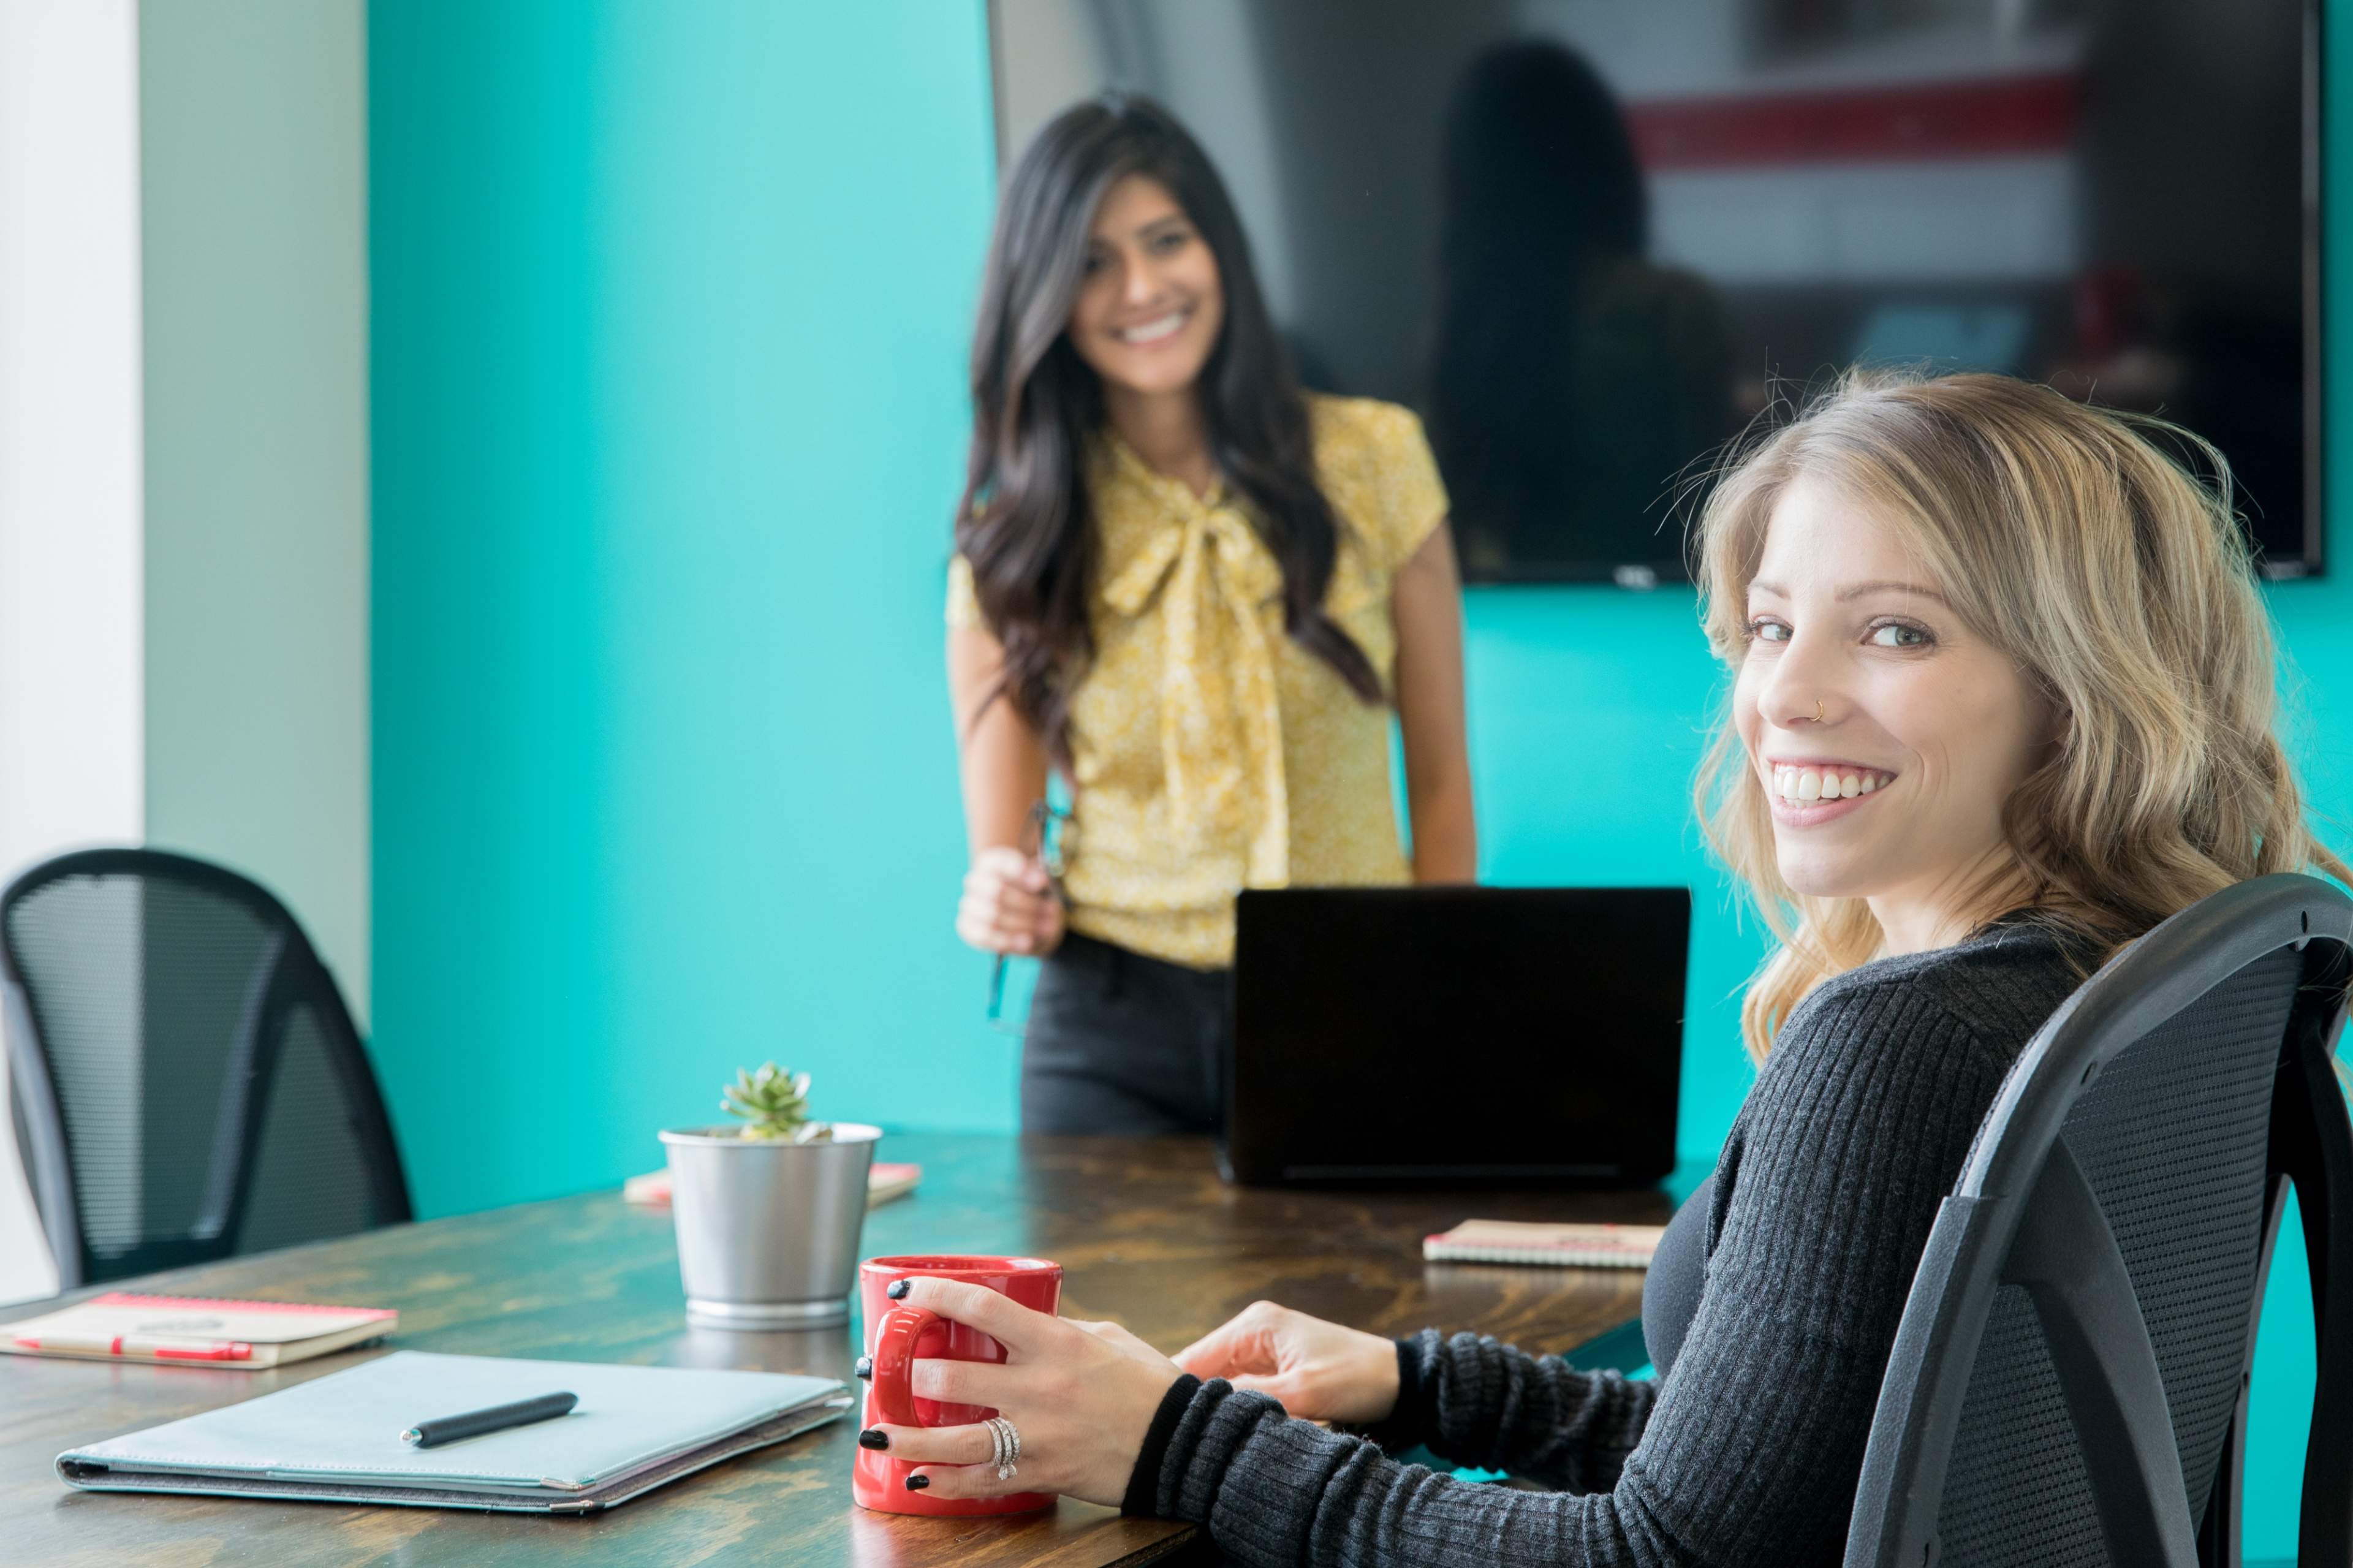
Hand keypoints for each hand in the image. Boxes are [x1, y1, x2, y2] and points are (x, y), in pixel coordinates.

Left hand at [863, 1278, 1182, 1506]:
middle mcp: (1038, 1386)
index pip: (980, 1308)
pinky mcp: (1040, 1472)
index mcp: (1054, 1342)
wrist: (1181, 1443)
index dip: (933, 1295)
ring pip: (952, 1438)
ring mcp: (1036, 1434)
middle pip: (951, 1375)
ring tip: (876, 1429)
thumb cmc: (1148, 1385)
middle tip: (883, 1368)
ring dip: (907, 1434)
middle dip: (907, 1372)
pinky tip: (918, 1475)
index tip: (904, 1293)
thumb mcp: (1105, 1339)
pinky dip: (943, 1481)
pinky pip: (979, 1481)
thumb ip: (1057, 1331)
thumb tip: (1019, 1326)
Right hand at [956, 845, 1064, 956]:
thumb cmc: (1033, 895)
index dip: (1020, 872)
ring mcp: (967, 905)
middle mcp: (974, 881)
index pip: (999, 862)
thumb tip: (1041, 879)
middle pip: (998, 891)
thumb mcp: (1040, 883)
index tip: (1043, 882)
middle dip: (1028, 904)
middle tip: (1052, 912)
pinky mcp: (967, 929)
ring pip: (994, 915)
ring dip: (1024, 923)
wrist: (1025, 921)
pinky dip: (1009, 940)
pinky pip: (986, 936)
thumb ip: (1039, 878)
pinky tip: (1028, 941)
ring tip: (1048, 928)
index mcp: (990, 863)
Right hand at [1175, 1300, 1399, 1423]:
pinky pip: (1243, 1387)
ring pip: (1222, 1381)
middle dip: (1196, 1401)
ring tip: (1204, 1437)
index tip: (1161, 1424)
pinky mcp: (1276, 1365)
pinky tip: (1232, 1429)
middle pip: (1204, 1369)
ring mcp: (1264, 1347)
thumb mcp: (1302, 1391)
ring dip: (1219, 1406)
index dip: (1175, 1389)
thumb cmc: (1356, 1378)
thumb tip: (1204, 1411)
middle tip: (1182, 1438)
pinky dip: (1238, 1406)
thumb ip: (1251, 1397)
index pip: (1194, 1356)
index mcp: (1255, 1325)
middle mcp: (1253, 1330)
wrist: (1399, 1379)